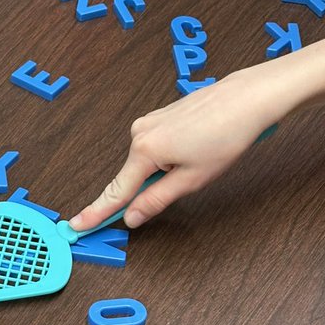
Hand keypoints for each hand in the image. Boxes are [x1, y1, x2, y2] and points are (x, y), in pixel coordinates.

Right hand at [68, 71, 274, 231]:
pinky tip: (198, 148)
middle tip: (187, 181)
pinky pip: (156, 146)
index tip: (77, 225)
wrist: (247, 99)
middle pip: (133, 176)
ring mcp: (149, 121)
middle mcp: (139, 132)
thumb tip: (131, 217)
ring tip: (201, 159)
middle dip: (151, 188)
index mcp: (144, 150)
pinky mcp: (161, 116)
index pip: (116, 192)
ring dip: (167, 170)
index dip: (96, 212)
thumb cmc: (227, 136)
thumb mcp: (192, 179)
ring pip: (148, 161)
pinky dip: (170, 156)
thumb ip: (156, 200)